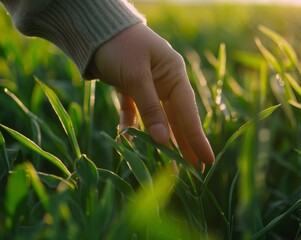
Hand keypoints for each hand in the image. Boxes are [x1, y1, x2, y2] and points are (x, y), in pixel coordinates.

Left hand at [90, 23, 214, 169]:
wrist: (94, 28)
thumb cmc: (120, 45)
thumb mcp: (136, 76)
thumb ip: (150, 110)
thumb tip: (164, 142)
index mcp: (174, 74)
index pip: (188, 112)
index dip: (197, 138)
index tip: (207, 161)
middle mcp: (165, 82)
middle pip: (176, 119)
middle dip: (183, 145)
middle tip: (193, 172)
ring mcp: (149, 85)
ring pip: (157, 119)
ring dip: (160, 141)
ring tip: (167, 166)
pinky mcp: (130, 88)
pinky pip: (135, 111)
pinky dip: (132, 124)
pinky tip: (129, 139)